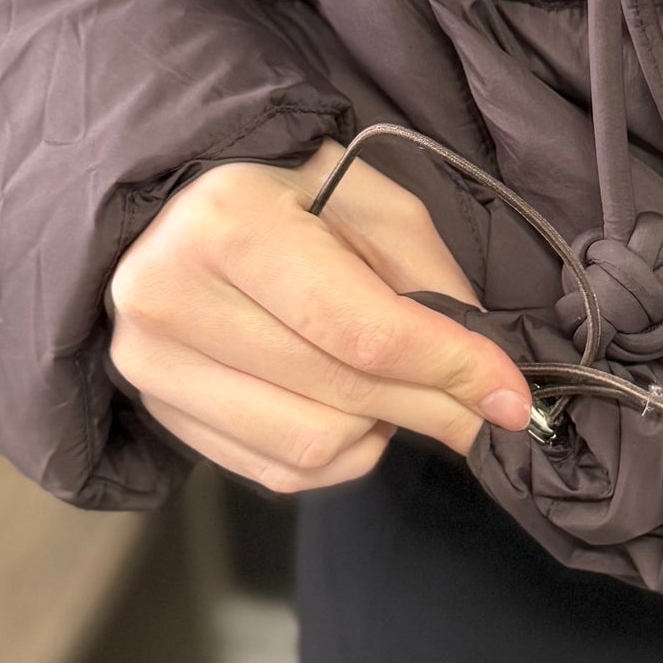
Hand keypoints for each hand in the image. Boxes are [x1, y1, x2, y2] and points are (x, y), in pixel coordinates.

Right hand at [106, 141, 531, 492]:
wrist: (178, 203)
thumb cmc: (290, 191)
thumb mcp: (373, 204)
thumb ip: (430, 285)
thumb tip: (488, 380)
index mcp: (231, 221)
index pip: (364, 330)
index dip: (451, 369)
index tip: (512, 397)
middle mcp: (172, 295)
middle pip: (341, 393)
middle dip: (432, 407)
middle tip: (482, 410)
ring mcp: (150, 361)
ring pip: (311, 444)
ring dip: (378, 431)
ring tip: (392, 389)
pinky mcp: (155, 408)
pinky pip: (276, 470)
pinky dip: (336, 453)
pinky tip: (345, 408)